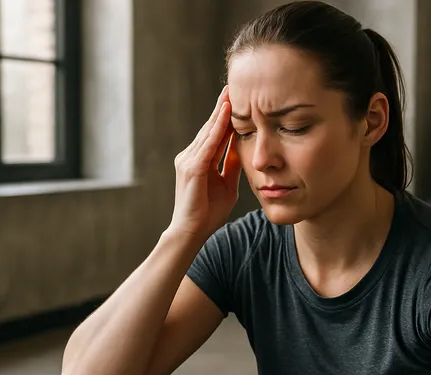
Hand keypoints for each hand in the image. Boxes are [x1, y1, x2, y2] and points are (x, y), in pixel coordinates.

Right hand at [170, 86, 241, 240]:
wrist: (192, 232)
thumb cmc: (208, 214)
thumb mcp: (227, 185)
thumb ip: (231, 166)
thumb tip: (242, 149)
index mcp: (200, 160)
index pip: (215, 134)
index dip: (226, 117)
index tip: (237, 100)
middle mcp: (191, 156)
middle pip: (210, 127)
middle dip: (222, 107)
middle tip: (233, 86)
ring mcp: (189, 160)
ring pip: (209, 131)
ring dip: (221, 111)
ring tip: (231, 92)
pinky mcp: (192, 168)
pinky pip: (208, 143)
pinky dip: (218, 127)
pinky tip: (227, 112)